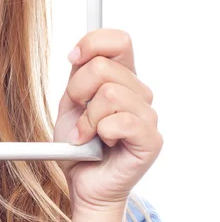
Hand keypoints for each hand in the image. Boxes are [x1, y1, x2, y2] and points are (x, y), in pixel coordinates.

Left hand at [53, 29, 163, 213]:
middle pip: (103, 67)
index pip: (119, 40)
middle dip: (77, 90)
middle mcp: (138, 93)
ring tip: (85, 133)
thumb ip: (78, 74)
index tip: (73, 59)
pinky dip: (98, 132)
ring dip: (86, 118)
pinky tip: (99, 143)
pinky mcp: (150, 140)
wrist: (82, 181)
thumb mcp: (70, 101)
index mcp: (121, 77)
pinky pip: (120, 121)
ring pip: (109, 94)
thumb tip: (78, 53)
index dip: (92, 44)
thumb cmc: (77, 142)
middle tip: (77, 113)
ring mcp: (147, 116)